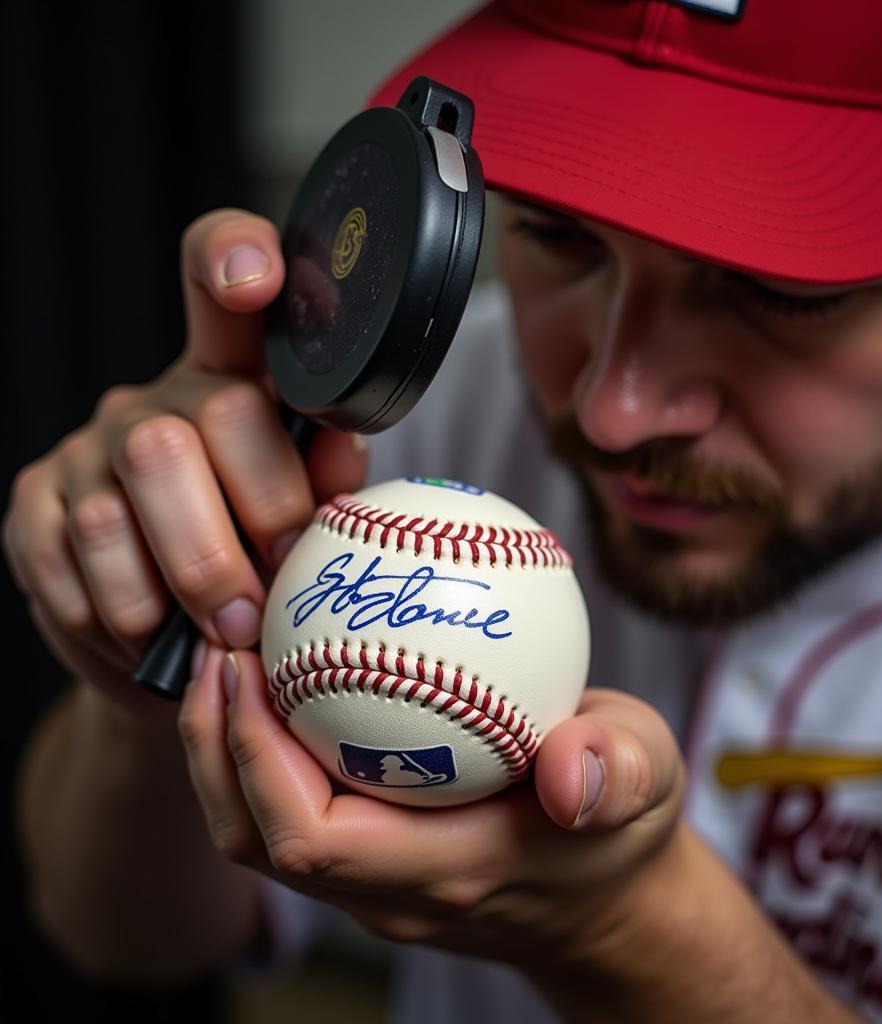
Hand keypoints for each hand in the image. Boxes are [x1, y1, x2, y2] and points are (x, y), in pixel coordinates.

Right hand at [3, 209, 367, 712]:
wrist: (176, 643)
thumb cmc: (260, 569)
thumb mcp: (306, 520)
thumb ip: (326, 483)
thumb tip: (343, 449)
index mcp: (232, 383)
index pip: (219, 286)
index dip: (234, 256)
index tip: (258, 276)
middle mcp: (155, 402)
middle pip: (187, 430)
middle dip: (232, 539)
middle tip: (260, 609)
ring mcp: (85, 449)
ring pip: (119, 511)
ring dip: (176, 595)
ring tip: (219, 638)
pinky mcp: (31, 506)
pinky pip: (66, 564)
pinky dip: (117, 621)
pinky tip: (150, 639)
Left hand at [179, 647, 684, 971]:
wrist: (612, 904)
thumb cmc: (624, 829)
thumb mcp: (647, 783)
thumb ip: (618, 774)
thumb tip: (572, 770)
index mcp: (446, 870)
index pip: (311, 836)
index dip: (253, 755)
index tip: (249, 662)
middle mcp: (392, 890)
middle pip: (257, 838)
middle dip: (214, 744)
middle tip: (220, 642)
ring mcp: (376, 883)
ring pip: (262, 832)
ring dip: (226, 748)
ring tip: (232, 655)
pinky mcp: (376, 862)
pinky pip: (294, 811)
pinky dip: (264, 751)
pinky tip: (288, 674)